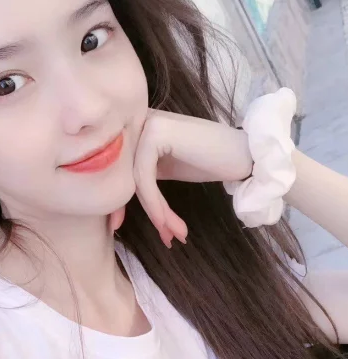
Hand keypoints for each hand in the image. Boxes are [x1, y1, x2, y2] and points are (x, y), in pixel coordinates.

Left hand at [110, 108, 251, 246]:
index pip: (119, 169)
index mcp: (139, 128)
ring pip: (136, 180)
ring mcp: (147, 123)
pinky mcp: (157, 132)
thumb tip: (113, 213)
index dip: (118, 201)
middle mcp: (139, 121)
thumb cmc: (210, 161)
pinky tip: (168, 222)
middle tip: (163, 237)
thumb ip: (142, 179)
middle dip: (144, 211)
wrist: (246, 153)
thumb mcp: (167, 169)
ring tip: (174, 234)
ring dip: (157, 213)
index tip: (119, 227)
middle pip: (125, 175)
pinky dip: (156, 204)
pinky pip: (145, 177)